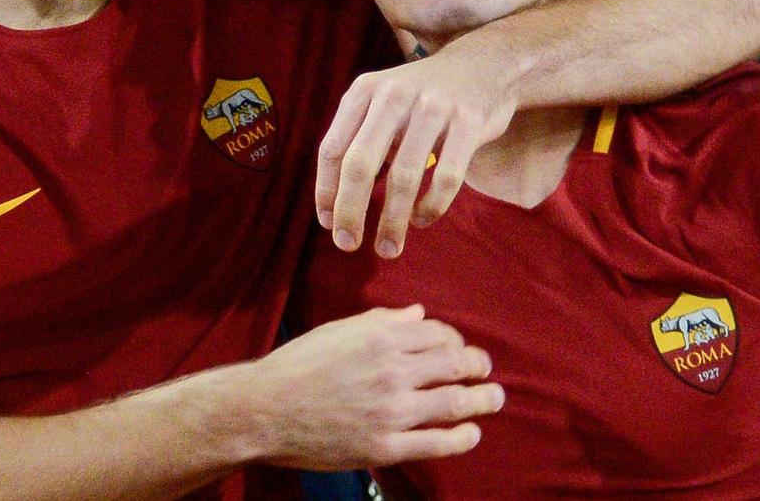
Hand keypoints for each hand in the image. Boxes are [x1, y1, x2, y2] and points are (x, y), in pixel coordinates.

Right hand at [249, 306, 501, 469]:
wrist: (264, 410)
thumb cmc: (297, 366)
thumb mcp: (339, 331)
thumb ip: (382, 321)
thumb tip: (419, 314)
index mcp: (381, 338)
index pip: (438, 335)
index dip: (456, 341)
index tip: (459, 348)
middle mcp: (393, 371)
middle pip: (455, 365)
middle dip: (478, 366)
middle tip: (486, 371)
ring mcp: (391, 411)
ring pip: (454, 402)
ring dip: (483, 400)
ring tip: (495, 398)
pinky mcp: (384, 446)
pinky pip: (436, 442)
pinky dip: (462, 438)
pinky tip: (472, 432)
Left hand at [317, 53, 517, 257]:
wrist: (484, 64)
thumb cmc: (422, 98)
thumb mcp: (383, 103)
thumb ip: (359, 140)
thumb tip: (335, 205)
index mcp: (364, 91)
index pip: (332, 149)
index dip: (326, 192)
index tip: (329, 224)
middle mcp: (394, 94)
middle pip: (360, 165)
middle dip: (350, 212)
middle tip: (348, 244)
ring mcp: (434, 106)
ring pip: (404, 177)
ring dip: (392, 221)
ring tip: (388, 247)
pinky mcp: (469, 121)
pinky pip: (446, 178)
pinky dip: (430, 207)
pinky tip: (421, 220)